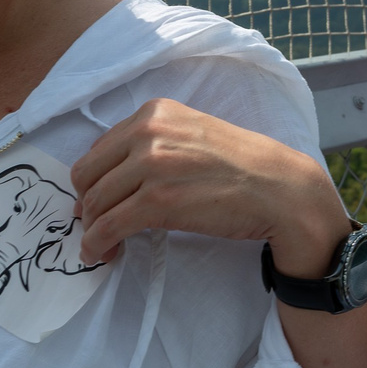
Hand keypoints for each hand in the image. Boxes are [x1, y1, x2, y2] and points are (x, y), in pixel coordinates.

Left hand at [69, 99, 350, 270]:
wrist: (279, 189)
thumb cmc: (241, 166)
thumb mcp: (192, 135)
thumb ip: (152, 145)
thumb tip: (106, 180)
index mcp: (154, 112)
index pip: (99, 149)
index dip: (94, 181)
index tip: (99, 203)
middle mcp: (148, 131)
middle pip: (88, 176)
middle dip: (87, 206)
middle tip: (97, 227)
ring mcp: (152, 164)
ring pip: (95, 203)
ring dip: (91, 231)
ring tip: (101, 247)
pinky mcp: (157, 200)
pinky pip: (109, 226)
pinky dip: (97, 244)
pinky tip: (102, 255)